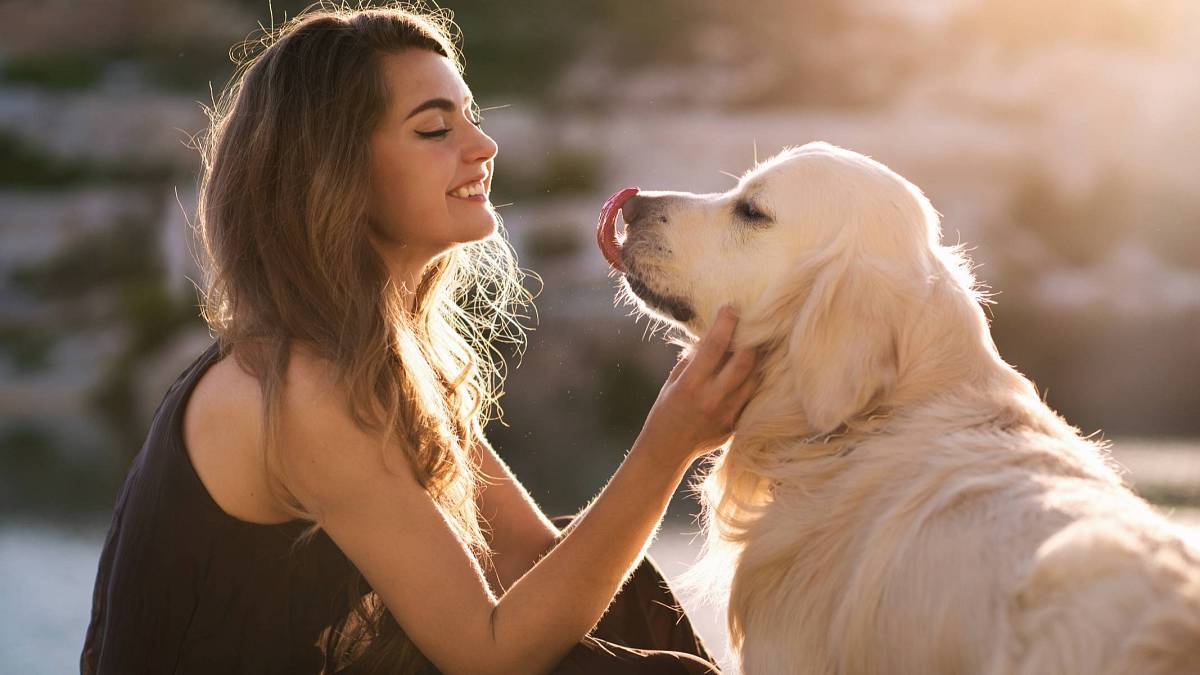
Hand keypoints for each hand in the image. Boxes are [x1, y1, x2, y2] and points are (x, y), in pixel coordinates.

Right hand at [635, 305, 760, 467]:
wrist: (666, 451)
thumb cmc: (665, 411)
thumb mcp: (673, 382)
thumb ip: (693, 360)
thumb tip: (712, 336)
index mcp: (691, 385)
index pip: (715, 346)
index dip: (726, 323)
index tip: (731, 309)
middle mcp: (712, 399)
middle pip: (745, 361)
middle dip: (749, 339)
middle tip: (750, 326)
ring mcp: (728, 414)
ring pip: (754, 378)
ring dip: (755, 359)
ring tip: (754, 345)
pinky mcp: (736, 425)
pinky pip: (751, 396)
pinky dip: (752, 380)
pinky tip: (750, 371)